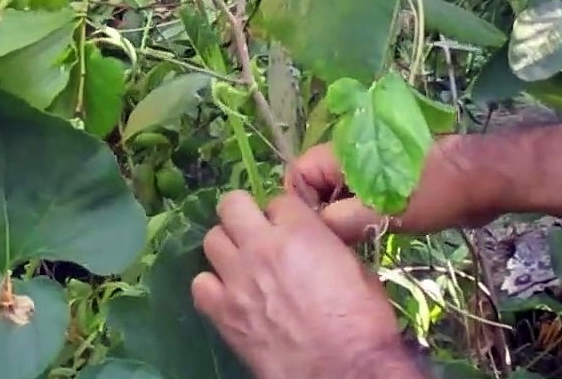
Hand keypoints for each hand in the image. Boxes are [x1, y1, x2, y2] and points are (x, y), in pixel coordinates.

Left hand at [191, 191, 416, 378]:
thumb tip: (314, 241)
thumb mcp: (355, 268)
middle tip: (256, 234)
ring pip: (212, 239)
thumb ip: (325, 244)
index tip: (290, 228)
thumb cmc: (361, 321)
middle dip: (244, 215)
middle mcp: (261, 247)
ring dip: (228, 248)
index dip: (285, 214)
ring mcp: (236, 278)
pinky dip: (212, 286)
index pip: (278, 199)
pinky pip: (200, 284)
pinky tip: (229, 295)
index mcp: (300, 231)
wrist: (342, 370)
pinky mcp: (221, 311)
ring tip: (242, 265)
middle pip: (232, 205)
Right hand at [285, 136, 501, 243]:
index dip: (302, 204)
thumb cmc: (433, 191)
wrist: (483, 181)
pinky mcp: (388, 180)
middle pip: (317, 186)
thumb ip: (341, 221)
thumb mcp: (383, 211)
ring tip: (355, 241)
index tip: (316, 233)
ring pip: (339, 195)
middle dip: (323, 214)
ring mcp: (370, 168)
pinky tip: (373, 233)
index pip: (298, 174)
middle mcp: (351, 156)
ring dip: (344, 218)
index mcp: (343, 153)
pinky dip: (361, 215)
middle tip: (337, 243)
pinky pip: (360, 198)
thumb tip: (313, 233)